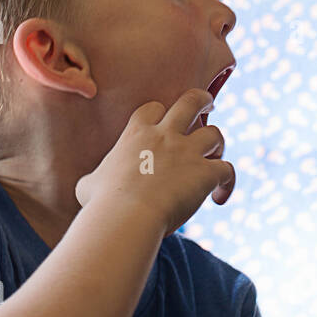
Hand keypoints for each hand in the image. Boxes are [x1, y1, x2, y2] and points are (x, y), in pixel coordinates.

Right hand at [75, 89, 234, 235]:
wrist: (125, 216)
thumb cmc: (102, 203)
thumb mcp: (89, 184)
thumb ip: (97, 179)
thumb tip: (90, 186)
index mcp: (137, 133)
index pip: (154, 108)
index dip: (162, 113)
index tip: (165, 123)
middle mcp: (165, 135)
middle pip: (192, 101)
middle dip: (203, 101)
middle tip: (209, 107)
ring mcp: (187, 152)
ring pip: (216, 134)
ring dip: (218, 145)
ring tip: (215, 158)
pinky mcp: (204, 173)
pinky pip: (227, 170)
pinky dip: (227, 183)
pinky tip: (219, 198)